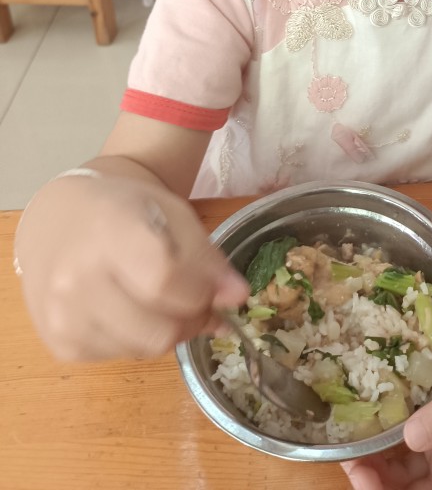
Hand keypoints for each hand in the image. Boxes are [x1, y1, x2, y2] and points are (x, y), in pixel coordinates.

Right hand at [15, 173, 248, 360]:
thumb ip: (206, 255)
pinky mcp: (60, 345)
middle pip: (159, 330)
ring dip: (169, 332)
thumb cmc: (124, 209)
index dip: (202, 290)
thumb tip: (237, 297)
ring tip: (166, 301)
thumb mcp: (172, 213)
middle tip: (198, 300)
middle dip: (193, 319)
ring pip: (145, 350)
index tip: (220, 287)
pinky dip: (140, 339)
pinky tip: (133, 309)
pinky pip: (121, 356)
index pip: (165, 280)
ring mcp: (63, 318)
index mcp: (108, 232)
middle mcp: (76, 280)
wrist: (59, 220)